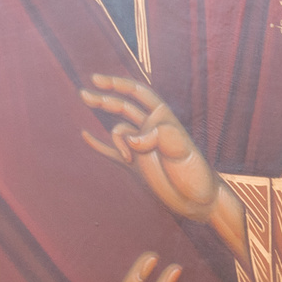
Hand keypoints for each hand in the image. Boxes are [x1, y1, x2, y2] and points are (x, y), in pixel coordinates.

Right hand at [81, 75, 242, 248]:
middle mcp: (151, 129)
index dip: (118, 84)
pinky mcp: (134, 164)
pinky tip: (85, 135)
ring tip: (129, 158)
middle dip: (103, 98)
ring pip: (118, 130)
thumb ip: (159, 138)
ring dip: (114, 141)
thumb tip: (132, 139)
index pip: (138, 93)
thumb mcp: (182, 152)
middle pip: (122, 106)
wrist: (198, 202)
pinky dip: (98, 144)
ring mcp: (141, 146)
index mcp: (164, 119)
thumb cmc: (195, 175)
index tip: (97, 80)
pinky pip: (111, 150)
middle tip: (83, 94)